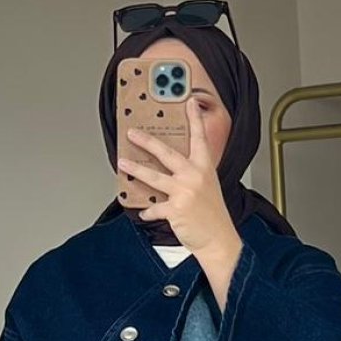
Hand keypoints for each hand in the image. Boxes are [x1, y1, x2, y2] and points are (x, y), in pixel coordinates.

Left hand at [117, 98, 240, 262]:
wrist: (218, 238)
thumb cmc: (213, 214)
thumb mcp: (208, 186)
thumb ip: (194, 174)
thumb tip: (172, 168)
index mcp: (204, 168)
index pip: (199, 138)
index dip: (194, 119)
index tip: (189, 101)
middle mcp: (194, 176)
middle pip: (167, 153)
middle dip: (147, 141)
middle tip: (133, 133)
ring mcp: (184, 192)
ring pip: (154, 177)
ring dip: (135, 169)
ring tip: (122, 163)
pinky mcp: (175, 209)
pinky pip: (155, 208)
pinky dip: (148, 211)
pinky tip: (144, 212)